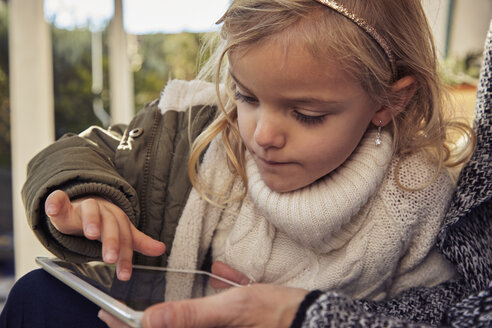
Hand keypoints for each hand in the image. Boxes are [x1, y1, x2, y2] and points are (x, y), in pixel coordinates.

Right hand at [45, 190, 165, 279]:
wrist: (84, 204)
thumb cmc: (104, 222)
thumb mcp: (121, 232)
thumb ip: (138, 241)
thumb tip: (161, 249)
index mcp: (117, 220)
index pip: (125, 237)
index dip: (125, 256)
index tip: (124, 275)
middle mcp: (103, 212)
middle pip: (110, 224)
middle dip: (111, 241)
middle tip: (110, 258)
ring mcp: (83, 207)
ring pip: (90, 209)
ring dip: (92, 220)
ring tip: (91, 233)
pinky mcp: (63, 204)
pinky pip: (59, 199)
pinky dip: (56, 202)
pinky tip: (53, 208)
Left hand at [98, 284, 307, 327]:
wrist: (309, 318)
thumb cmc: (273, 314)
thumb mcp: (231, 308)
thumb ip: (190, 315)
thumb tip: (150, 319)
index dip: (127, 327)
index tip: (106, 313)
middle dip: (143, 320)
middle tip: (118, 308)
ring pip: (187, 320)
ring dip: (170, 311)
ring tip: (150, 298)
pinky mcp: (231, 324)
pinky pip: (209, 313)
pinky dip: (204, 300)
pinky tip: (216, 277)